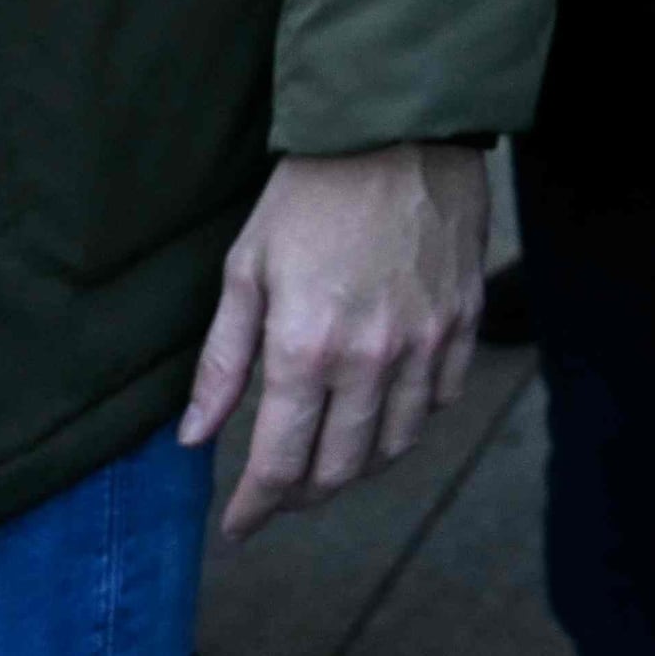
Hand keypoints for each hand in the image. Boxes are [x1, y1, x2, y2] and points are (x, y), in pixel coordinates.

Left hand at [183, 140, 485, 537]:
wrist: (399, 128)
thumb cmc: (311, 192)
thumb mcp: (246, 268)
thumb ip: (222, 362)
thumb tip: (192, 437)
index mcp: (305, 349)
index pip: (279, 463)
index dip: (255, 507)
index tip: (239, 527)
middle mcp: (370, 360)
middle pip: (341, 470)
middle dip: (303, 495)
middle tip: (281, 494)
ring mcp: (425, 344)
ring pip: (395, 445)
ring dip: (357, 467)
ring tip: (330, 459)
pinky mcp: (463, 322)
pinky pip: (440, 401)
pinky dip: (410, 420)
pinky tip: (384, 408)